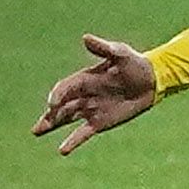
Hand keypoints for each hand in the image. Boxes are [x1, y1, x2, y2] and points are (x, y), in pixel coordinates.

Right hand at [32, 34, 156, 154]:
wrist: (152, 80)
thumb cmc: (135, 63)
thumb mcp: (120, 53)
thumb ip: (103, 48)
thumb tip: (86, 38)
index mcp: (84, 79)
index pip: (65, 88)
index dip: (57, 95)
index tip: (52, 104)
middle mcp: (83, 95)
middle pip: (60, 106)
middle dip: (49, 115)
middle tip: (36, 126)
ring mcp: (90, 109)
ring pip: (66, 118)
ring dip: (52, 125)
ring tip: (36, 132)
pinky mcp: (100, 122)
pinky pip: (83, 132)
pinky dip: (73, 141)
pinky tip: (62, 150)